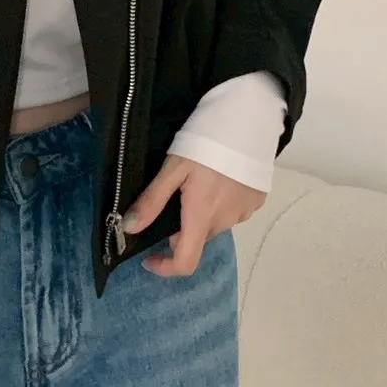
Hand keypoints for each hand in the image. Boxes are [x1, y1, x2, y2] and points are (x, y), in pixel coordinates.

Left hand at [122, 155, 266, 278]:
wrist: (249, 119)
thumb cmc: (206, 142)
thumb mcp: (173, 167)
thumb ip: (152, 200)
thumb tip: (129, 228)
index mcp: (202, 216)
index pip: (186, 262)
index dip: (165, 267)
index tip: (150, 258)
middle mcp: (225, 221)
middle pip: (198, 238)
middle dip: (182, 229)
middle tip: (174, 199)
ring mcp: (244, 212)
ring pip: (215, 224)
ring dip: (203, 215)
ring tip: (199, 182)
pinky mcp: (256, 201)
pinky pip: (233, 211)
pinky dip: (222, 204)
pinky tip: (219, 179)